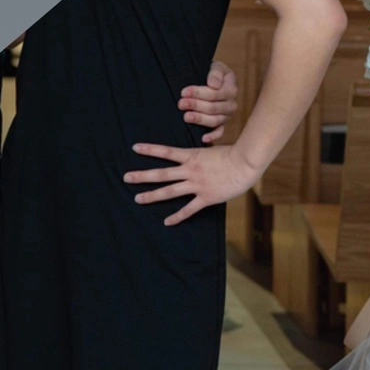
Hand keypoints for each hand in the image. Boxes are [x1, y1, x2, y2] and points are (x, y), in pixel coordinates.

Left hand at [124, 143, 259, 225]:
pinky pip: (188, 209)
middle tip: (126, 177)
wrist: (244, 165)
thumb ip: (200, 153)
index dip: (150, 150)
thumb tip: (195, 151)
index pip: (166, 152)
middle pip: (161, 174)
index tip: (135, 148)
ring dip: (152, 195)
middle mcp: (190, 171)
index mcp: (191, 156)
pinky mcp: (205, 198)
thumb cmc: (232, 154)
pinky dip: (177, 217)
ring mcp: (196, 185)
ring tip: (137, 199)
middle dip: (142, 176)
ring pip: (170, 191)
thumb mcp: (212, 149)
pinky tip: (166, 222)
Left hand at [179, 60, 236, 142]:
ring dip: (200, 119)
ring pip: (215, 120)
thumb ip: (216, 73)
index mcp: (231, 89)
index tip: (184, 92)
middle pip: (213, 107)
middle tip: (181, 104)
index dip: (199, 93)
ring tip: (186, 117)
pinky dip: (213, 136)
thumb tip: (214, 84)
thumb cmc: (214, 73)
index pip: (216, 93)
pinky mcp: (222, 124)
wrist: (213, 79)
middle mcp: (231, 104)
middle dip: (196, 105)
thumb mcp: (217, 67)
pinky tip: (204, 139)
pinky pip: (220, 132)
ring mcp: (226, 115)